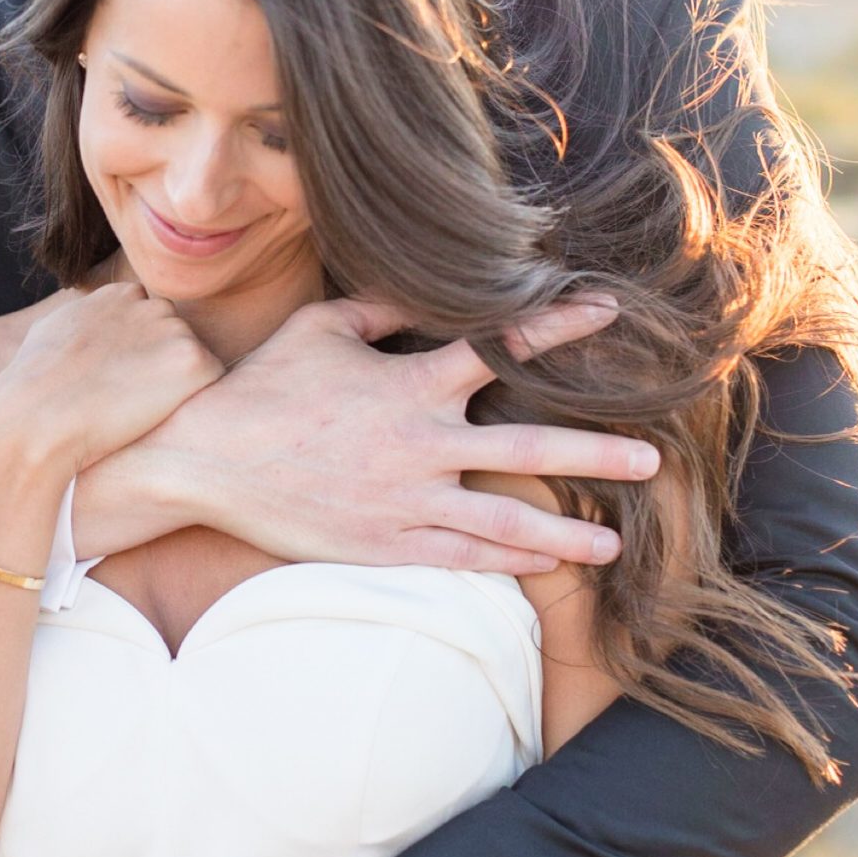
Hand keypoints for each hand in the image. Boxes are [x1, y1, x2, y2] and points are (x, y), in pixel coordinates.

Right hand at [0, 281, 221, 477]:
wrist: (37, 416)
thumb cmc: (34, 385)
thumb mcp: (53, 331)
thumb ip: (84, 321)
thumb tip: (86, 328)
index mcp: (117, 294)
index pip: (148, 317)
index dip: (137, 352)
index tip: (115, 377)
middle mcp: (149, 303)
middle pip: (175, 334)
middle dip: (162, 362)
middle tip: (128, 396)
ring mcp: (173, 330)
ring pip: (194, 357)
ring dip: (178, 383)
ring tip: (137, 407)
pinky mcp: (191, 360)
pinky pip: (213, 379)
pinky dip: (194, 400)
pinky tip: (159, 414)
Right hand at [74, 292, 657, 574]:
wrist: (205, 459)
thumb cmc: (262, 387)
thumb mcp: (320, 328)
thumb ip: (381, 308)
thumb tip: (426, 287)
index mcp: (410, 384)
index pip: (502, 349)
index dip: (559, 328)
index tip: (608, 313)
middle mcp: (420, 445)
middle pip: (529, 451)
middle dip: (596, 454)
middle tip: (652, 459)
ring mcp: (406, 502)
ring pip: (504, 521)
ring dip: (566, 532)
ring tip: (615, 542)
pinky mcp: (385, 544)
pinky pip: (459, 558)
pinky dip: (505, 564)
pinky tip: (544, 569)